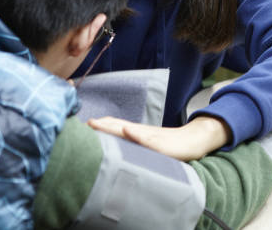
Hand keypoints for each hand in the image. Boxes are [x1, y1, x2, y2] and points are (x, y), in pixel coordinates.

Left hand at [88, 115, 230, 160]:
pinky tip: (127, 131)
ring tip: (96, 124)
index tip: (77, 127)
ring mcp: (152, 137)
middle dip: (98, 126)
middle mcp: (141, 133)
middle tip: (80, 124)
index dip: (96, 126)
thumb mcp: (149, 144)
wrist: (195, 140)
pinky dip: (137, 135)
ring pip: (128, 130)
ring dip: (111, 127)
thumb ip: (133, 144)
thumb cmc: (170, 145)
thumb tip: (116, 147)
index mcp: (136, 134)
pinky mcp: (163, 145)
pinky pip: (149, 139)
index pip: (113, 126)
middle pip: (116, 126)